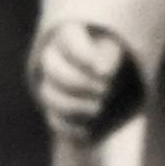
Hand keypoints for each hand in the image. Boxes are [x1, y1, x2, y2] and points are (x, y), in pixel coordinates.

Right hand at [35, 23, 135, 141]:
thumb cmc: (111, 56)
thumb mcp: (115, 50)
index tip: (105, 72)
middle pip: (53, 68)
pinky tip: (87, 130)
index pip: (69, 39)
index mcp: (69, 35)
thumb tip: (102, 72)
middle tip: (106, 89)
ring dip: (74, 105)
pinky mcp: (53, 109)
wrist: (109, 78)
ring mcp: (50, 84)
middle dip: (80, 82)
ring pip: (49, 95)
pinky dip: (70, 128)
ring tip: (99, 108)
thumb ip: (109, 56)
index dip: (84, 55)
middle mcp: (53, 58)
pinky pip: (53, 119)